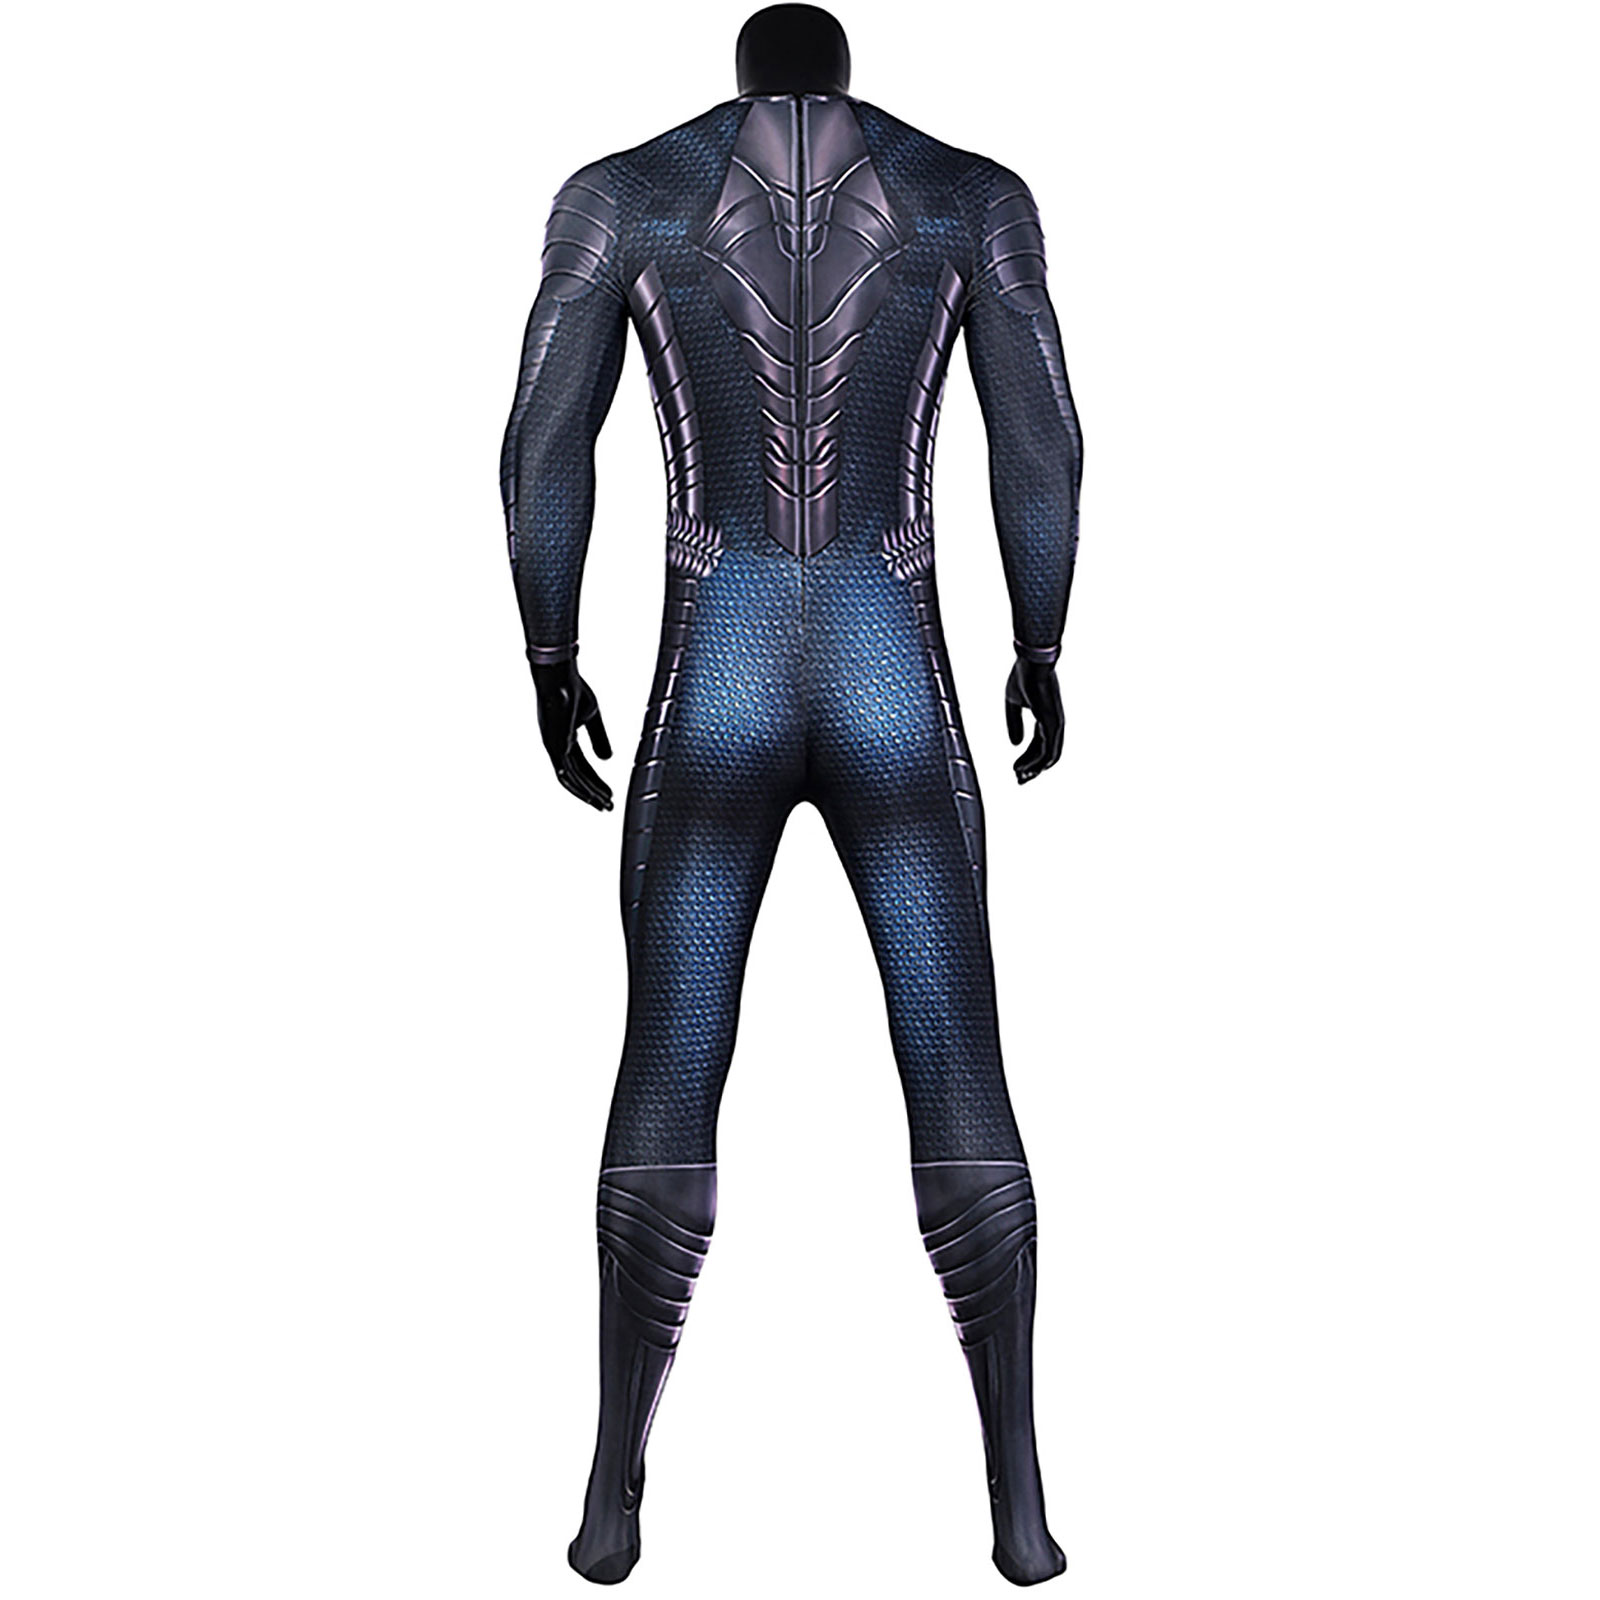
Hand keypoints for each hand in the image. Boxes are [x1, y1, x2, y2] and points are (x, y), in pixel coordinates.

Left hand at [530, 659, 613, 809]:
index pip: (582, 765)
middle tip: (607, 806)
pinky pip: (566, 773)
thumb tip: (607, 759)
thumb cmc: (573, 690)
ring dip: (587, 793)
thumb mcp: (593, 717)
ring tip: (602, 805)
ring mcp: (554, 747)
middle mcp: (557, 745)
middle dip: (593, 792)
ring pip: (571, 778)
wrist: (560, 679)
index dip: (595, 780)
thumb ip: (599, 738)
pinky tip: (590, 797)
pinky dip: (579, 786)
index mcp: (565, 737)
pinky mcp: (554, 747)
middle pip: (577, 775)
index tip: (608, 793)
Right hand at [1004, 657, 1063, 782]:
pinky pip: (1047, 750)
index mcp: (1045, 718)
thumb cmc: (1023, 677)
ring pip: (1049, 756)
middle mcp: (1054, 723)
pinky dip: (1035, 761)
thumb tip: (1015, 744)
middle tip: (1019, 779)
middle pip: (1046, 754)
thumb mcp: (1012, 704)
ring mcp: (1056, 724)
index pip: (1039, 744)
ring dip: (1034, 768)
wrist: (1031, 663)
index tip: (1016, 769)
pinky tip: (1023, 768)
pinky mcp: (1054, 724)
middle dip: (1032, 768)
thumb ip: (1014, 724)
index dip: (1027, 758)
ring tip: (1019, 776)